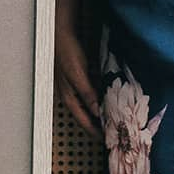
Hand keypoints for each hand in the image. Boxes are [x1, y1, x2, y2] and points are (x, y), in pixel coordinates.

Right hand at [55, 18, 101, 138]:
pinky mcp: (79, 78)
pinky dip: (98, 101)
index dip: (94, 131)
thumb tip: (96, 111)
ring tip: (111, 120)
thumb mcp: (77, 74)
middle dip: (97, 126)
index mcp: (68, 96)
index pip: (83, 120)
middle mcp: (70, 94)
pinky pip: (90, 96)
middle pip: (85, 116)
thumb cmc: (66, 51)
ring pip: (87, 107)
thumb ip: (86, 93)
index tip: (107, 141)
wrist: (61, 32)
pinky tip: (106, 101)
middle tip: (112, 133)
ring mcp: (73, 87)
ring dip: (98, 114)